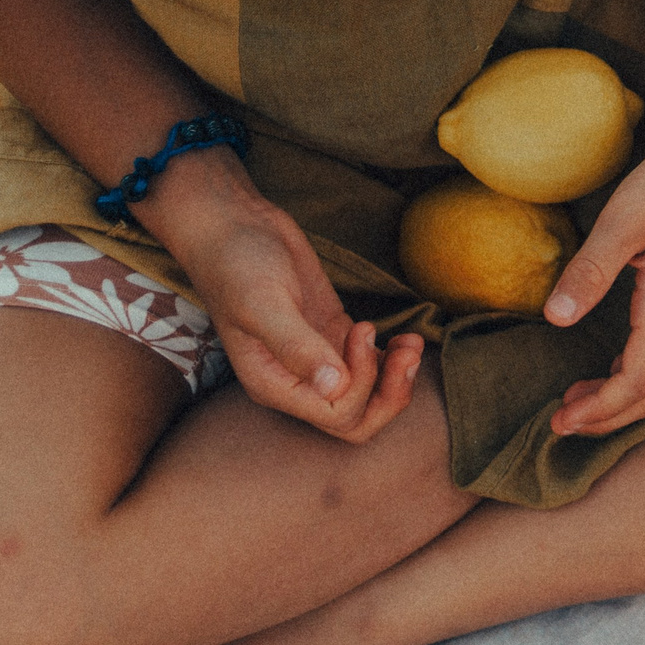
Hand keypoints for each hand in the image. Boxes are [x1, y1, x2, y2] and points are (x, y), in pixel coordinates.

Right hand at [167, 182, 422, 442]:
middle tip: (406, 352)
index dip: (363, 383)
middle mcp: (297, 382)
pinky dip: (394, 358)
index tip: (360, 329)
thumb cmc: (237, 263)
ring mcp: (318, 359)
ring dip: (398, 377)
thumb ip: (297, 347)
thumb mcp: (264, 303)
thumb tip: (334, 387)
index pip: (336, 414)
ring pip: (369, 396)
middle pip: (357, 419)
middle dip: (390, 393)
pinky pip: (372, 365)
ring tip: (411, 342)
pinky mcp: (334, 336)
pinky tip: (407, 336)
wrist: (233, 225)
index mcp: (274, 385)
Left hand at [543, 136, 644, 436]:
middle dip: (608, 417)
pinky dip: (639, 380)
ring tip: (578, 402)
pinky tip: (609, 369)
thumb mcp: (623, 220)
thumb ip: (590, 272)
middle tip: (561, 423)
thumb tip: (556, 319)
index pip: (637, 379)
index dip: (599, 408)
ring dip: (624, 402)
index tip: (560, 421)